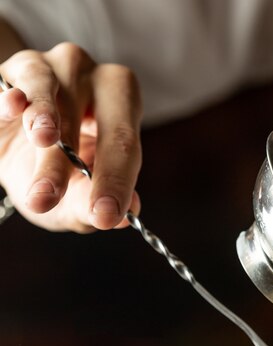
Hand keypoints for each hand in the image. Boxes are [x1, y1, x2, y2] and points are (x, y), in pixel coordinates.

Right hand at [0, 42, 141, 232]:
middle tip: (52, 196)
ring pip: (44, 86)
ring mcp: (44, 66)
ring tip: (42, 138)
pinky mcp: (7, 72)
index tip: (105, 217)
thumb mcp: (76, 194)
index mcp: (120, 103)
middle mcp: (86, 76)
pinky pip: (5, 80)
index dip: (115, 182)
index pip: (124, 143)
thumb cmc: (59, 168)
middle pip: (84, 113)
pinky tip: (11, 106)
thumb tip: (126, 218)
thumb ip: (95, 204)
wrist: (12, 148)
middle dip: (66, 159)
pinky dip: (6, 95)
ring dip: (43, 113)